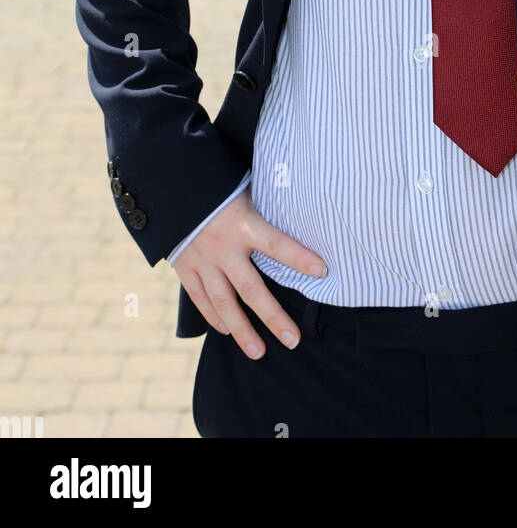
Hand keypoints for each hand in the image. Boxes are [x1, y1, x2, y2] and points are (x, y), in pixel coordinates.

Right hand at [174, 190, 327, 358]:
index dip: (299, 258)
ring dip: (243, 330)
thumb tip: (300, 202)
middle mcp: (223, 246)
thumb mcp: (245, 188)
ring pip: (225, 303)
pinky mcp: (185, 267)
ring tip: (259, 352)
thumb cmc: (218, 185)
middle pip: (252, 289)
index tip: (322, 271)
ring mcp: (202, 260)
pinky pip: (200, 298)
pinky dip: (214, 316)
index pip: (276, 244)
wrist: (172, 186)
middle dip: (273, 317)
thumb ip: (266, 205)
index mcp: (242, 223)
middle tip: (293, 340)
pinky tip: (227, 330)